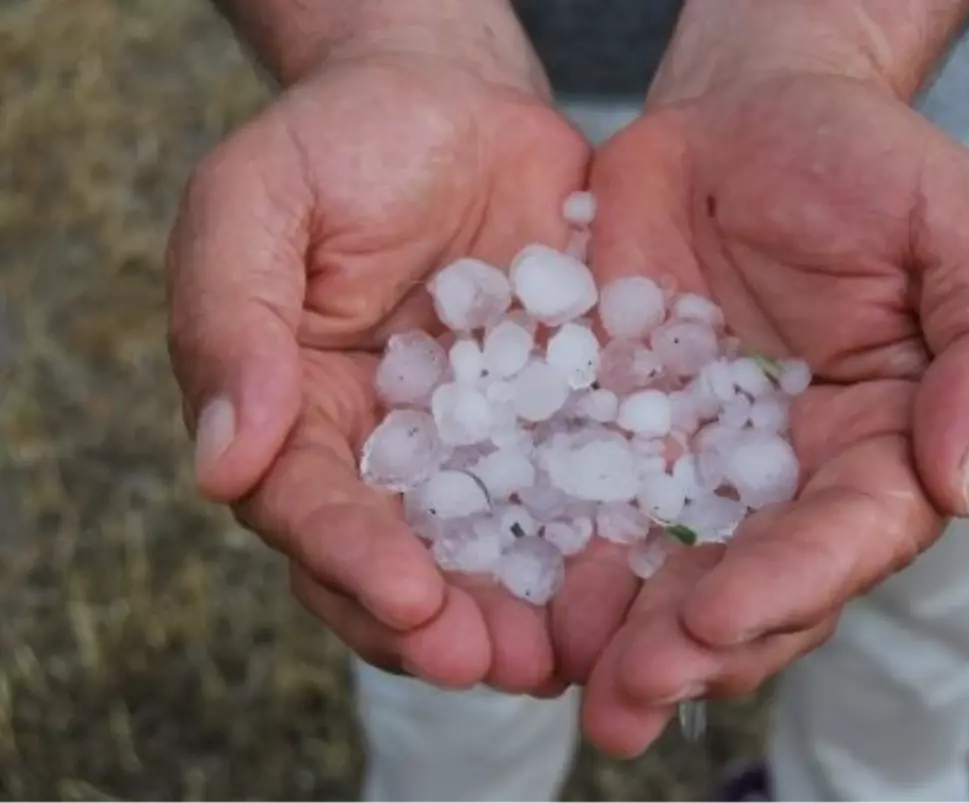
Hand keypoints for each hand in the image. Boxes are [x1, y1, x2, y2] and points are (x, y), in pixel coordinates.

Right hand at [166, 46, 630, 694]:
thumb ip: (230, 323)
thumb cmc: (337, 142)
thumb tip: (222, 464)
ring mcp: (479, 442)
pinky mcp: (557, 416)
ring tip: (569, 652)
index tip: (408, 598)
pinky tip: (636, 570)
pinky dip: (602, 536)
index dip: (354, 561)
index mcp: (298, 419)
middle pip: (406, 559)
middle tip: (499, 664)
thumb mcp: (256, 204)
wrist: (450, 102)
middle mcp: (387, 453)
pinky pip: (580, 484)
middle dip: (445, 624)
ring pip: (495, 546)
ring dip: (526, 608)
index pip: (314, 510)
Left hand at [579, 71, 968, 753]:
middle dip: (691, 648)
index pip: (846, 540)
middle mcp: (785, 478)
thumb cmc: (868, 164)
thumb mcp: (961, 231)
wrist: (747, 112)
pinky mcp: (614, 424)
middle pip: (747, 584)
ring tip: (569, 678)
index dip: (787, 584)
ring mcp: (693, 458)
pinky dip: (552, 550)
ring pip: (658, 568)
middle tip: (627, 698)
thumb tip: (964, 479)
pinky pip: (579, 497)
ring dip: (616, 632)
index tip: (717, 614)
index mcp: (880, 448)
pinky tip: (515, 589)